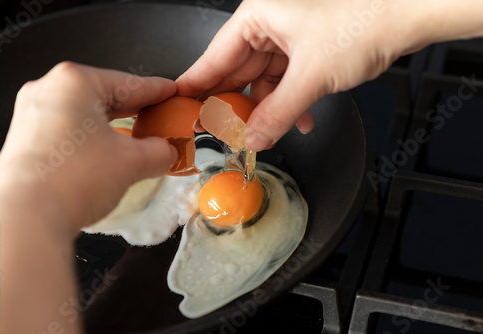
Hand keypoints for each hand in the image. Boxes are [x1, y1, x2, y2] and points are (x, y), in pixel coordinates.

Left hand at [0, 62, 177, 229]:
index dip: (158, 90)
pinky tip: (109, 154)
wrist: (27, 217)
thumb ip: (159, 151)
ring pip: (87, 114)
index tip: (170, 92)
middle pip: (107, 96)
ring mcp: (34, 115)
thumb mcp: (132, 162)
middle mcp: (49, 91)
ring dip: (116, 128)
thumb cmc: (69, 180)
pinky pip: (71, 130)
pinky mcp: (28, 139)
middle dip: (137, 111)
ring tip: (138, 141)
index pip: (130, 83)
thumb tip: (167, 152)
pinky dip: (94, 140)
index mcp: (75, 82)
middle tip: (160, 119)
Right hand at [177, 0, 482, 150]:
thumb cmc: (364, 22)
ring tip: (262, 135)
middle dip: (235, 105)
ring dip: (266, 110)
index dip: (198, 86)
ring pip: (264, 81)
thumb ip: (277, 114)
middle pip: (238, 71)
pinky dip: (290, 103)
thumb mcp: (310, 76)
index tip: (182, 108)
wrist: (409, 13)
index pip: (215, 57)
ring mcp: (289, 37)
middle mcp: (269, 23)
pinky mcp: (307, 49)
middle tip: (222, 132)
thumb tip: (253, 139)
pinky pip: (287, 82)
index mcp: (258, 16)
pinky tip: (299, 122)